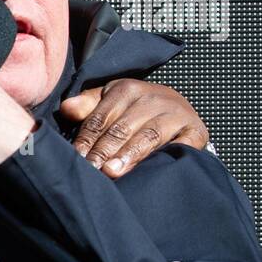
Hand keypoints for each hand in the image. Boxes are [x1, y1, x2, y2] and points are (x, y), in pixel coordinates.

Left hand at [59, 80, 210, 177]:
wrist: (179, 110)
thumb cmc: (135, 110)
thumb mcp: (110, 103)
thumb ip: (87, 107)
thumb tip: (66, 108)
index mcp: (126, 90)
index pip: (100, 118)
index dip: (86, 140)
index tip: (76, 158)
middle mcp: (152, 98)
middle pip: (121, 128)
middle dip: (103, 151)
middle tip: (91, 169)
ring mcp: (176, 114)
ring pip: (148, 136)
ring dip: (129, 155)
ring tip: (112, 172)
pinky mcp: (195, 130)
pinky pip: (181, 145)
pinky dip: (168, 155)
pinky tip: (153, 170)